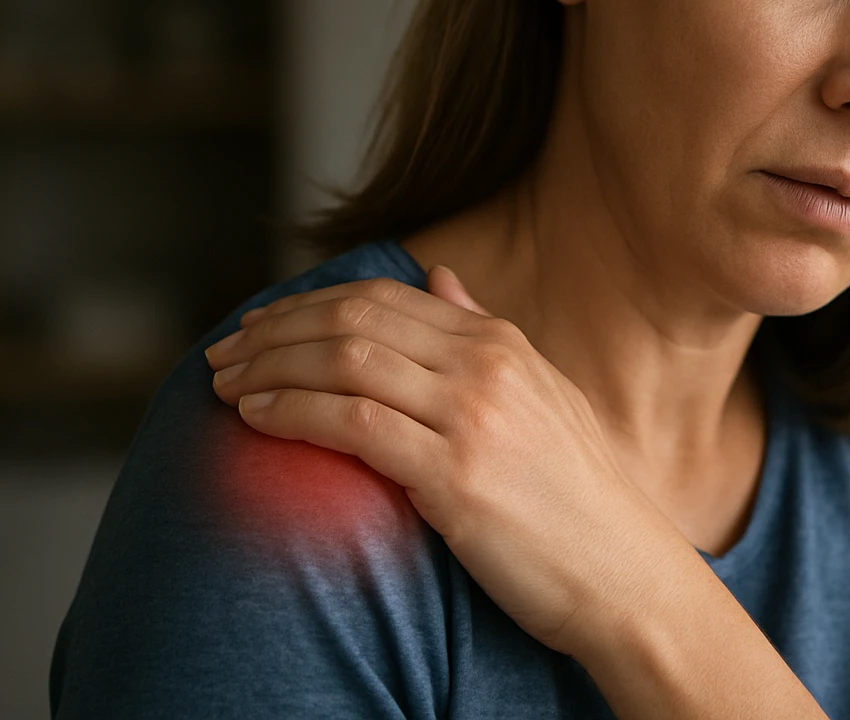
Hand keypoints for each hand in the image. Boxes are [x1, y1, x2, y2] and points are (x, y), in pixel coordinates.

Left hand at [204, 266, 693, 658]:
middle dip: (275, 329)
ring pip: (344, 360)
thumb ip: (483, 335)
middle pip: (354, 319)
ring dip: (270, 366)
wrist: (624, 571)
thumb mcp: (542, 394)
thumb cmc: (579, 497)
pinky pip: (353, 422)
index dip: (309, 303)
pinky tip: (257, 417)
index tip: (262, 323)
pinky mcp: (456, 475)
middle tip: (224, 349)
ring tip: (226, 383)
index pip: (384, 297)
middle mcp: (486, 365)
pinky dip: (293, 411)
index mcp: (503, 343)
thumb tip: (438, 277)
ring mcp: (473, 415)